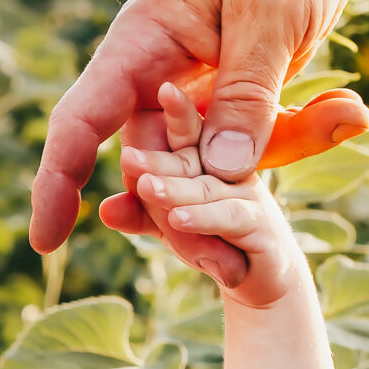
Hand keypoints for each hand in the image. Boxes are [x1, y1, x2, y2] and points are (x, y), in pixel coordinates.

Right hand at [30, 0, 361, 258]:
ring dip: (260, 171)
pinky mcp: (237, 99)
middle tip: (226, 257)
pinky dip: (299, 136)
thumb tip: (223, 170)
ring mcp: (197, 91)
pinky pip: (255, 142)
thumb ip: (246, 91)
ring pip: (212, 163)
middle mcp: (157, 76)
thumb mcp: (269, 11)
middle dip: (188, 212)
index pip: (84, 122)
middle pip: (154, 164)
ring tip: (329, 131)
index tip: (48, 240)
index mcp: (140, 44)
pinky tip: (347, 108)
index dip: (58, 183)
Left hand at [124, 81, 310, 310]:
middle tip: (128, 157)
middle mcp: (229, 170)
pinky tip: (178, 218)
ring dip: (176, 190)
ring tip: (146, 190)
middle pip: (191, 159)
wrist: (262, 276)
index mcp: (206, 157)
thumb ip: (142, 215)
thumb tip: (105, 210)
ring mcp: (248, 195)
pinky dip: (204, 218)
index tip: (159, 92)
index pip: (187, 131)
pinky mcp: (261, 226)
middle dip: (159, 161)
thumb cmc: (209, 238)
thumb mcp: (169, 224)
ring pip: (207, 188)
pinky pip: (231, 217)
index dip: (175, 113)